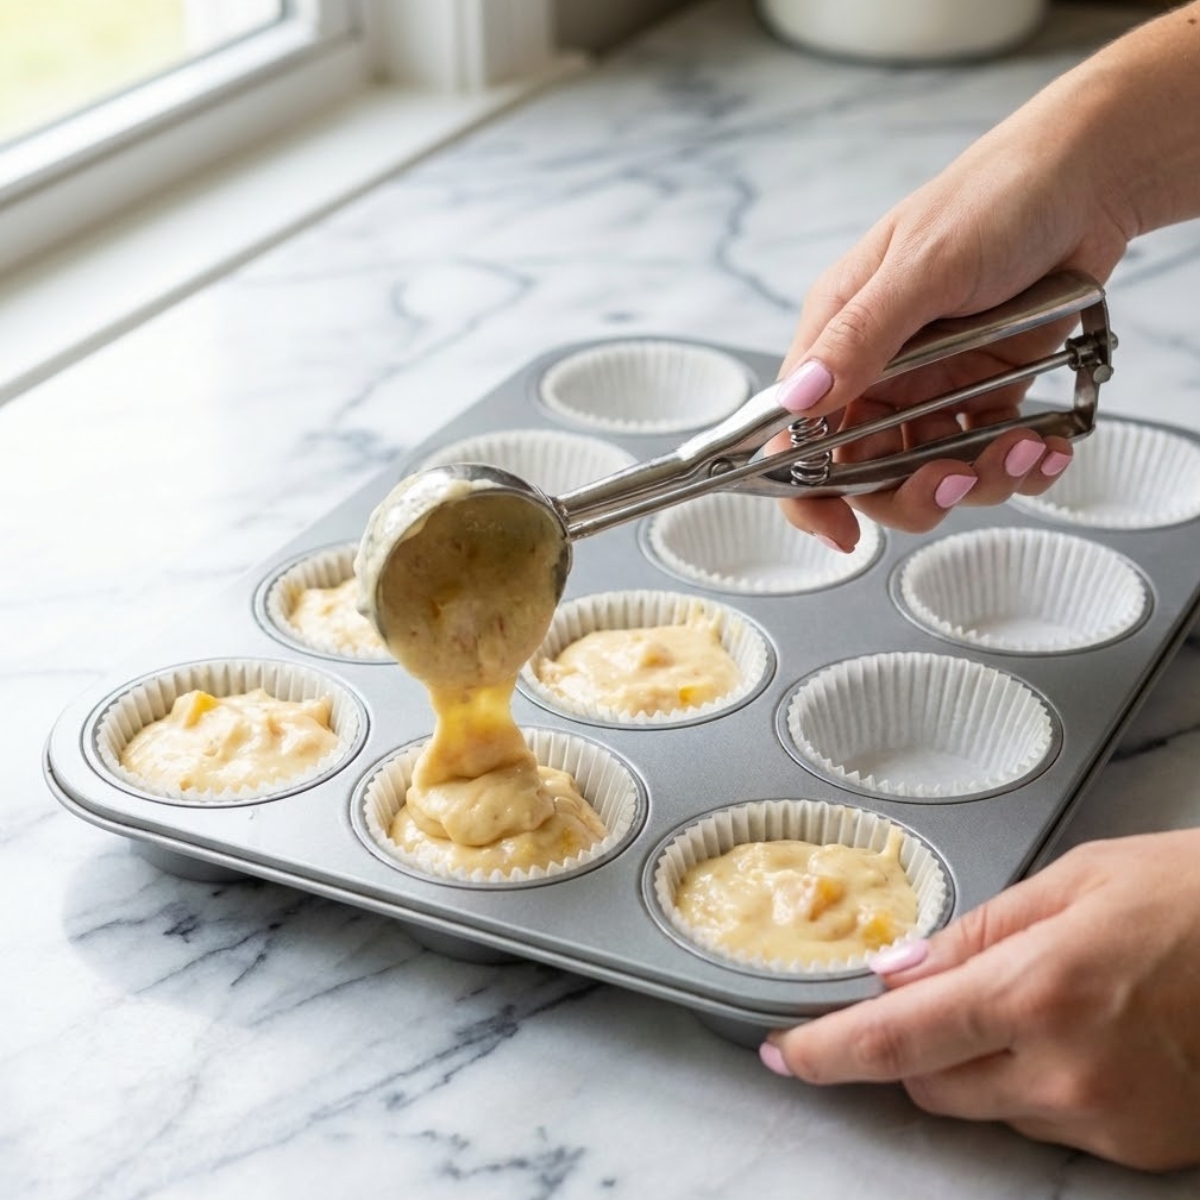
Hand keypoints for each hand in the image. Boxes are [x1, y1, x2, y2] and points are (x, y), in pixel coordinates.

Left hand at [761, 830, 1199, 1169]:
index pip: (895, 1040)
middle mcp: (1065, 1072)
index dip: (827, 1050)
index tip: (784, 1053)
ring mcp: (1107, 1120)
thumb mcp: (1071, 882)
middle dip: (912, 1046)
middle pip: (930, 1087)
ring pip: (989, 1108)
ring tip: (1045, 1000)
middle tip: (938, 996)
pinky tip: (1085, 1036)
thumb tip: (896, 972)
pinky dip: (1039, 1085)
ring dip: (980, 1065)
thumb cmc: (1190, 893)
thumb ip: (973, 934)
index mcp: (1035, 990)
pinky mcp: (1142, 1149)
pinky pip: (1051, 1124)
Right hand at [772, 61, 1134, 550]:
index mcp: (838, 336)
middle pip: (866, 472)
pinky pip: (986, 453)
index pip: (795, 434)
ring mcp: (931, 385)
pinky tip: (1045, 446)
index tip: (842, 531)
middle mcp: (877, 369)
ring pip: (930, 473)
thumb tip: (800, 400)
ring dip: (978, 480)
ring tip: (1024, 450)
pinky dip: (1019, 464)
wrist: (1089, 177)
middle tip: (956, 481)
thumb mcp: (922, 266)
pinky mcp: (984, 391)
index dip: (806, 493)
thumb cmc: (994, 198)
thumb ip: (861, 336)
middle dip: (913, 493)